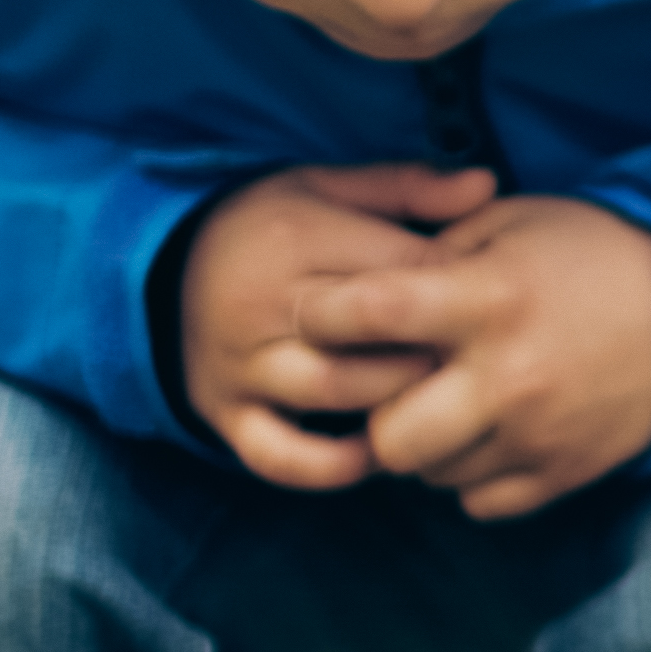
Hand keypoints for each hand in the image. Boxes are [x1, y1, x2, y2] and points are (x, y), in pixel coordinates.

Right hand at [174, 163, 492, 488]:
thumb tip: (486, 184)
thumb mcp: (328, 188)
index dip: (455, 291)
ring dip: (394, 401)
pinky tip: (374, 457)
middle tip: (477, 359)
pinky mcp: (225, 412)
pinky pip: (277, 454)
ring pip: (331, 390)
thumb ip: (407, 188)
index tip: (490, 304)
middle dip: (431, 347)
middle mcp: (261, 302)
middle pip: (366, 333)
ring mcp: (240, 363)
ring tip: (437, 400)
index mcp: (296, 237)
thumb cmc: (271, 226)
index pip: (397, 270)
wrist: (160, 266)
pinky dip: (329, 467)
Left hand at [296, 191, 650, 518]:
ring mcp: (538, 434)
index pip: (367, 315)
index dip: (323, 316)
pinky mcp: (565, 472)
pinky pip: (480, 501)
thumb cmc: (593, 254)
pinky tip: (493, 431)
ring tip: (453, 402)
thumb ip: (432, 251)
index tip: (323, 315)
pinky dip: (474, 473)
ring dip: (428, 444)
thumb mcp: (511, 222)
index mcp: (487, 300)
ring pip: (430, 475)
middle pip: (389, 438)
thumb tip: (359, 289)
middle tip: (396, 385)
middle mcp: (508, 376)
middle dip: (378, 414)